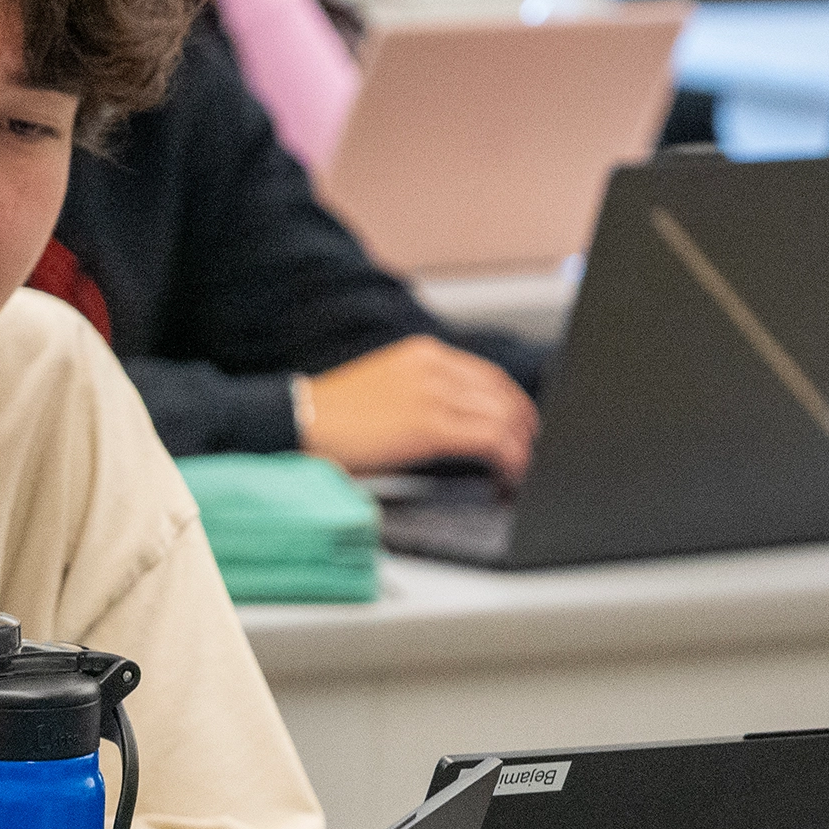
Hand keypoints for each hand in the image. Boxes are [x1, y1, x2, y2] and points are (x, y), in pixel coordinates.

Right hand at [298, 335, 538, 477]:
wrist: (298, 421)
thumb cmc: (332, 416)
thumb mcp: (385, 389)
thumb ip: (422, 394)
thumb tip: (456, 423)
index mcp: (422, 354)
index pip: (488, 375)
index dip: (513, 403)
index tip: (520, 426)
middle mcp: (433, 366)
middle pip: (502, 393)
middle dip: (524, 426)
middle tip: (530, 451)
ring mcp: (433, 394)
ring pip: (503, 416)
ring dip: (520, 446)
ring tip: (520, 469)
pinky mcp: (430, 425)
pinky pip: (490, 439)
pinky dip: (510, 458)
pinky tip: (509, 474)